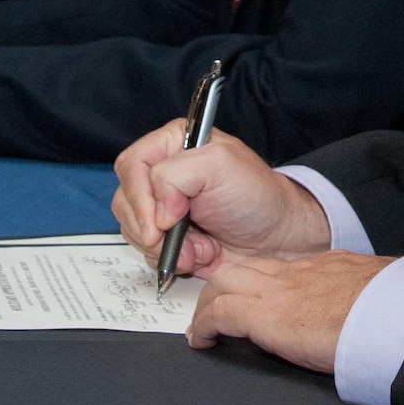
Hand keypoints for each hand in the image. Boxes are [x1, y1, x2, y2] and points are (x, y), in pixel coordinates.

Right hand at [111, 124, 333, 278]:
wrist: (278, 239)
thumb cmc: (257, 197)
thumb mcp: (221, 165)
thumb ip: (176, 175)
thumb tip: (156, 212)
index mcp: (171, 145)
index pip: (131, 165)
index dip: (140, 196)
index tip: (161, 222)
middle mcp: (162, 175)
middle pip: (125, 200)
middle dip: (151, 227)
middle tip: (180, 235)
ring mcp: (163, 209)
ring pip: (133, 230)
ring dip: (165, 247)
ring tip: (201, 245)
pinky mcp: (168, 239)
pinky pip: (147, 253)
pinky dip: (172, 260)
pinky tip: (200, 254)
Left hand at [186, 250, 399, 372]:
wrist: (392, 317)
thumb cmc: (399, 306)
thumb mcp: (402, 279)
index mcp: (330, 266)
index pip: (286, 267)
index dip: (266, 280)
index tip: (263, 295)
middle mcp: (299, 272)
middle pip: (246, 267)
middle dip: (226, 285)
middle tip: (215, 309)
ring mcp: (279, 291)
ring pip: (225, 282)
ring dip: (210, 304)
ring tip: (204, 327)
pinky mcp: (265, 315)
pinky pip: (220, 314)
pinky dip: (205, 327)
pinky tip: (202, 342)